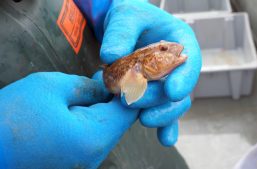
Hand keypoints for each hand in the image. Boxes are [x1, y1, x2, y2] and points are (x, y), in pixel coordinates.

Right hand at [0, 72, 138, 167]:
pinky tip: (72, 110)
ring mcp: (83, 165)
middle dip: (111, 99)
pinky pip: (89, 141)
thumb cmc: (11, 116)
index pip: (127, 111)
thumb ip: (87, 86)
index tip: (120, 74)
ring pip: (104, 132)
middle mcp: (94, 157)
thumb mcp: (51, 88)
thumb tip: (106, 87)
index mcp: (93, 137)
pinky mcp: (71, 166)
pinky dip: (87, 123)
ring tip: (82, 92)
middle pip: (117, 123)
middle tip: (99, 78)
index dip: (127, 89)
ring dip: (98, 111)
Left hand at [75, 0, 201, 145]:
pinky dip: (164, 126)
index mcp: (180, 43)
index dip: (184, 79)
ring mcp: (166, 83)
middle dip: (158, 98)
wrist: (123, 26)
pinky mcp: (154, 96)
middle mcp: (177, 66)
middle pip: (178, 88)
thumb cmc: (130, 16)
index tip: (173, 92)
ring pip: (172, 105)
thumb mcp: (126, 15)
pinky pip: (162, 112)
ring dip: (161, 115)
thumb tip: (111, 56)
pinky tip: (164, 140)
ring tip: (143, 120)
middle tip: (132, 100)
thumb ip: (121, 32)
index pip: (190, 63)